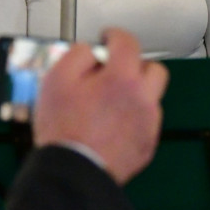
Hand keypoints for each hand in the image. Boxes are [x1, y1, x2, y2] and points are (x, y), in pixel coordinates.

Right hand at [33, 28, 168, 183]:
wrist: (73, 174)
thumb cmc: (63, 129)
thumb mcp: (56, 80)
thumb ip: (77, 56)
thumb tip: (91, 52)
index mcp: (122, 78)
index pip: (128, 42)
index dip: (115, 35)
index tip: (107, 38)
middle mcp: (143, 98)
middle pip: (153, 69)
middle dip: (136, 65)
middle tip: (115, 70)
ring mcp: (148, 123)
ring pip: (151, 97)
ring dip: (136, 93)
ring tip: (112, 101)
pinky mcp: (147, 145)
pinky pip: (146, 122)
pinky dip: (134, 118)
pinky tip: (113, 125)